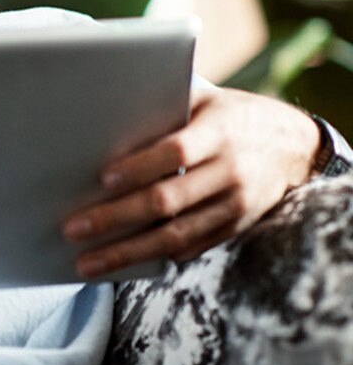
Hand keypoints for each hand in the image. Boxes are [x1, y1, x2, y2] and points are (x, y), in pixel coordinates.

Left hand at [61, 87, 319, 278]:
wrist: (293, 144)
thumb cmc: (227, 115)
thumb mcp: (203, 100)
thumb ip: (162, 108)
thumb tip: (104, 118)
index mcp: (219, 132)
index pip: (176, 152)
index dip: (139, 166)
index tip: (102, 178)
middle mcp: (230, 170)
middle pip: (167, 200)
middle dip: (115, 217)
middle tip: (73, 229)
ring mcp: (235, 204)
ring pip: (176, 234)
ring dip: (127, 251)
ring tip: (88, 262)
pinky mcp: (235, 227)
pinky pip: (192, 247)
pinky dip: (156, 257)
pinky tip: (121, 264)